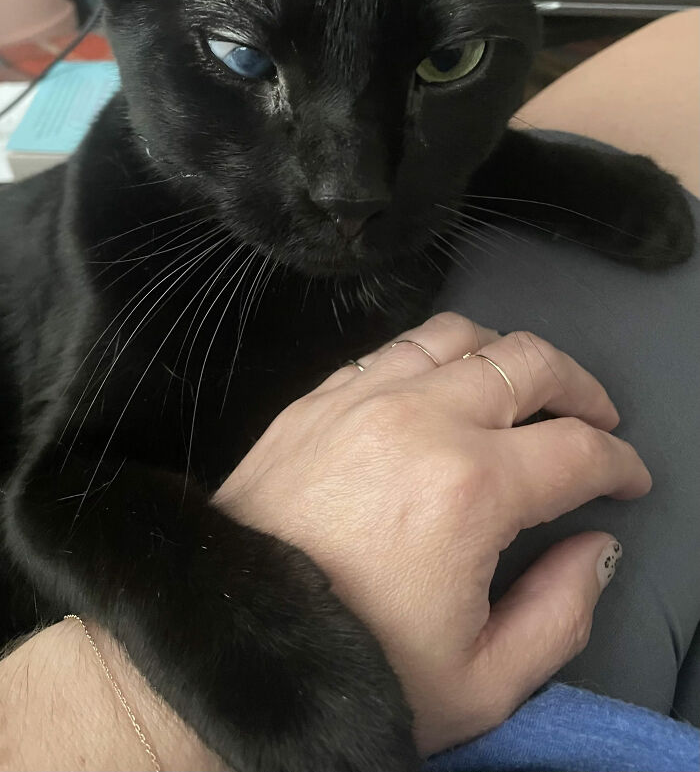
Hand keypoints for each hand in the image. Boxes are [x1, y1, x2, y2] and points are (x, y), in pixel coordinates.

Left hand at [214, 312, 650, 755]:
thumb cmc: (354, 667)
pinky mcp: (317, 400)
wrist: (232, 647)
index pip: (577, 449)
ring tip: (523, 390)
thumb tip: (594, 547)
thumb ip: (561, 613)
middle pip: (528, 361)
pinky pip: (394, 348)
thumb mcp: (482, 682)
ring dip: (508, 355)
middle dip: (579, 386)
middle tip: (595, 419)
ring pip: (459, 334)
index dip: (619, 462)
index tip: (627, 479)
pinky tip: (442, 388)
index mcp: (470, 488)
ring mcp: (361, 398)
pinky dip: (437, 356)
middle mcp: (420, 420)